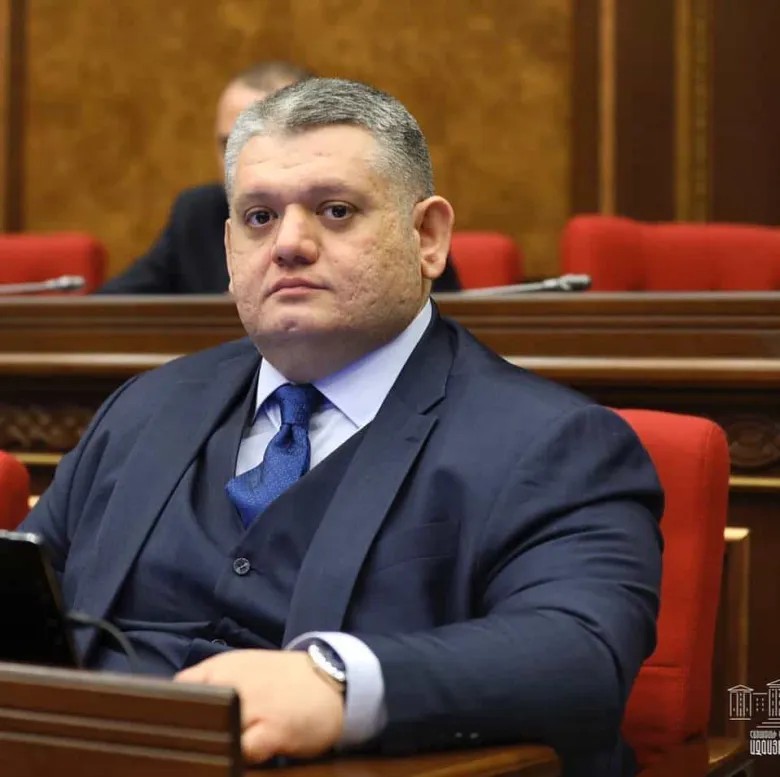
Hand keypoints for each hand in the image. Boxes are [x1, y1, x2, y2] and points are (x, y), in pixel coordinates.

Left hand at [175, 649, 343, 762]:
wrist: (335, 681)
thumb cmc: (285, 681)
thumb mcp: (247, 669)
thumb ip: (215, 683)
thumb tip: (178, 712)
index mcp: (225, 665)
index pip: (181, 688)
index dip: (173, 711)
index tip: (172, 728)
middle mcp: (235, 680)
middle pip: (193, 713)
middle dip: (190, 733)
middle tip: (190, 749)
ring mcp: (254, 705)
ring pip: (215, 733)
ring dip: (214, 746)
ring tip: (218, 753)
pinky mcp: (273, 729)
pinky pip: (241, 751)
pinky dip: (237, 758)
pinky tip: (245, 758)